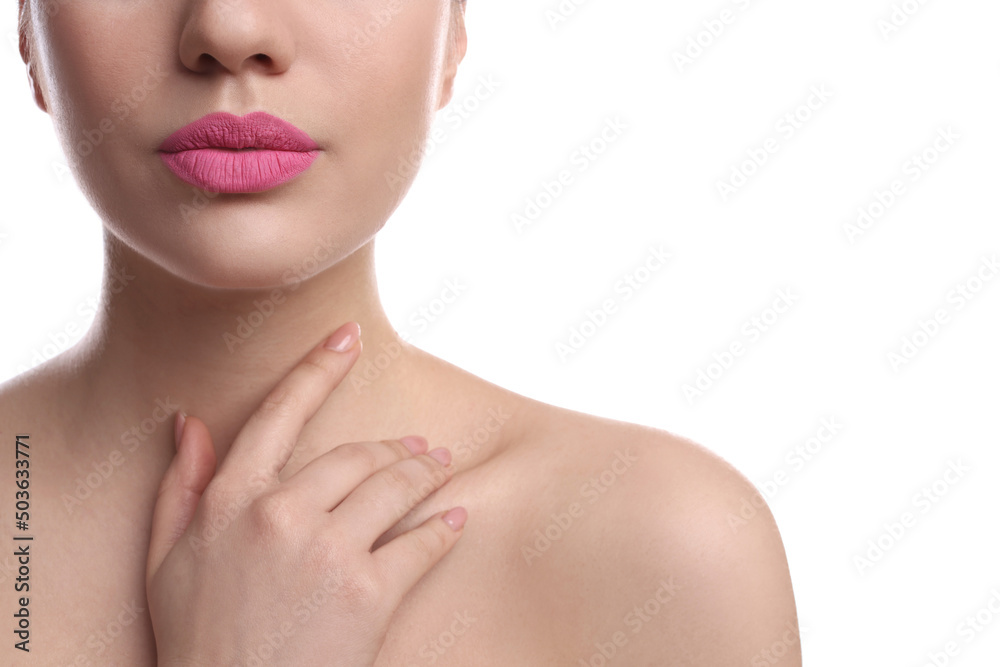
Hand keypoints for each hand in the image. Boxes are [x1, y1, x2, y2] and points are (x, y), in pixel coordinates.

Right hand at [145, 322, 466, 666]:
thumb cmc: (195, 638)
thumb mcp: (166, 561)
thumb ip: (180, 487)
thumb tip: (190, 422)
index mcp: (232, 501)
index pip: (280, 414)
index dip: (318, 368)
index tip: (349, 335)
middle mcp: (283, 514)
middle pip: (356, 455)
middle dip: (393, 447)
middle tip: (419, 446)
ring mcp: (329, 552)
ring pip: (395, 488)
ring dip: (424, 474)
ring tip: (440, 468)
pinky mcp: (369, 594)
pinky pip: (421, 545)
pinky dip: (445, 528)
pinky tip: (457, 519)